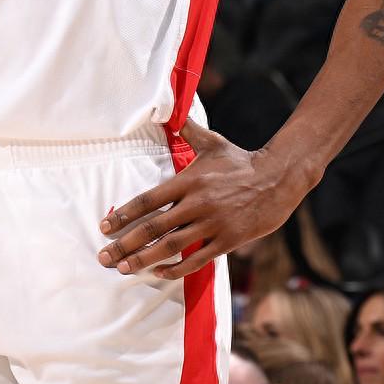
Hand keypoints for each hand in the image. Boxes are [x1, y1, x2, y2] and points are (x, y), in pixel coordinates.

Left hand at [98, 123, 308, 280]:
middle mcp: (197, 203)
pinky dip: (176, 268)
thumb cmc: (241, 161)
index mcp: (188, 180)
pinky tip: (160, 273)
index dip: (124, 215)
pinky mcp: (228, 240)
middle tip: (104, 257)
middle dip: (125, 244)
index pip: (148, 200)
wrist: (279, 178)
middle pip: (153, 227)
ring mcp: (213, 223)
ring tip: (124, 268)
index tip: (105, 227)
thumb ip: (187, 130)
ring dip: (144, 259)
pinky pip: (197, 259)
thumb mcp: (212, 142)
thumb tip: (168, 111)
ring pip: (171, 246)